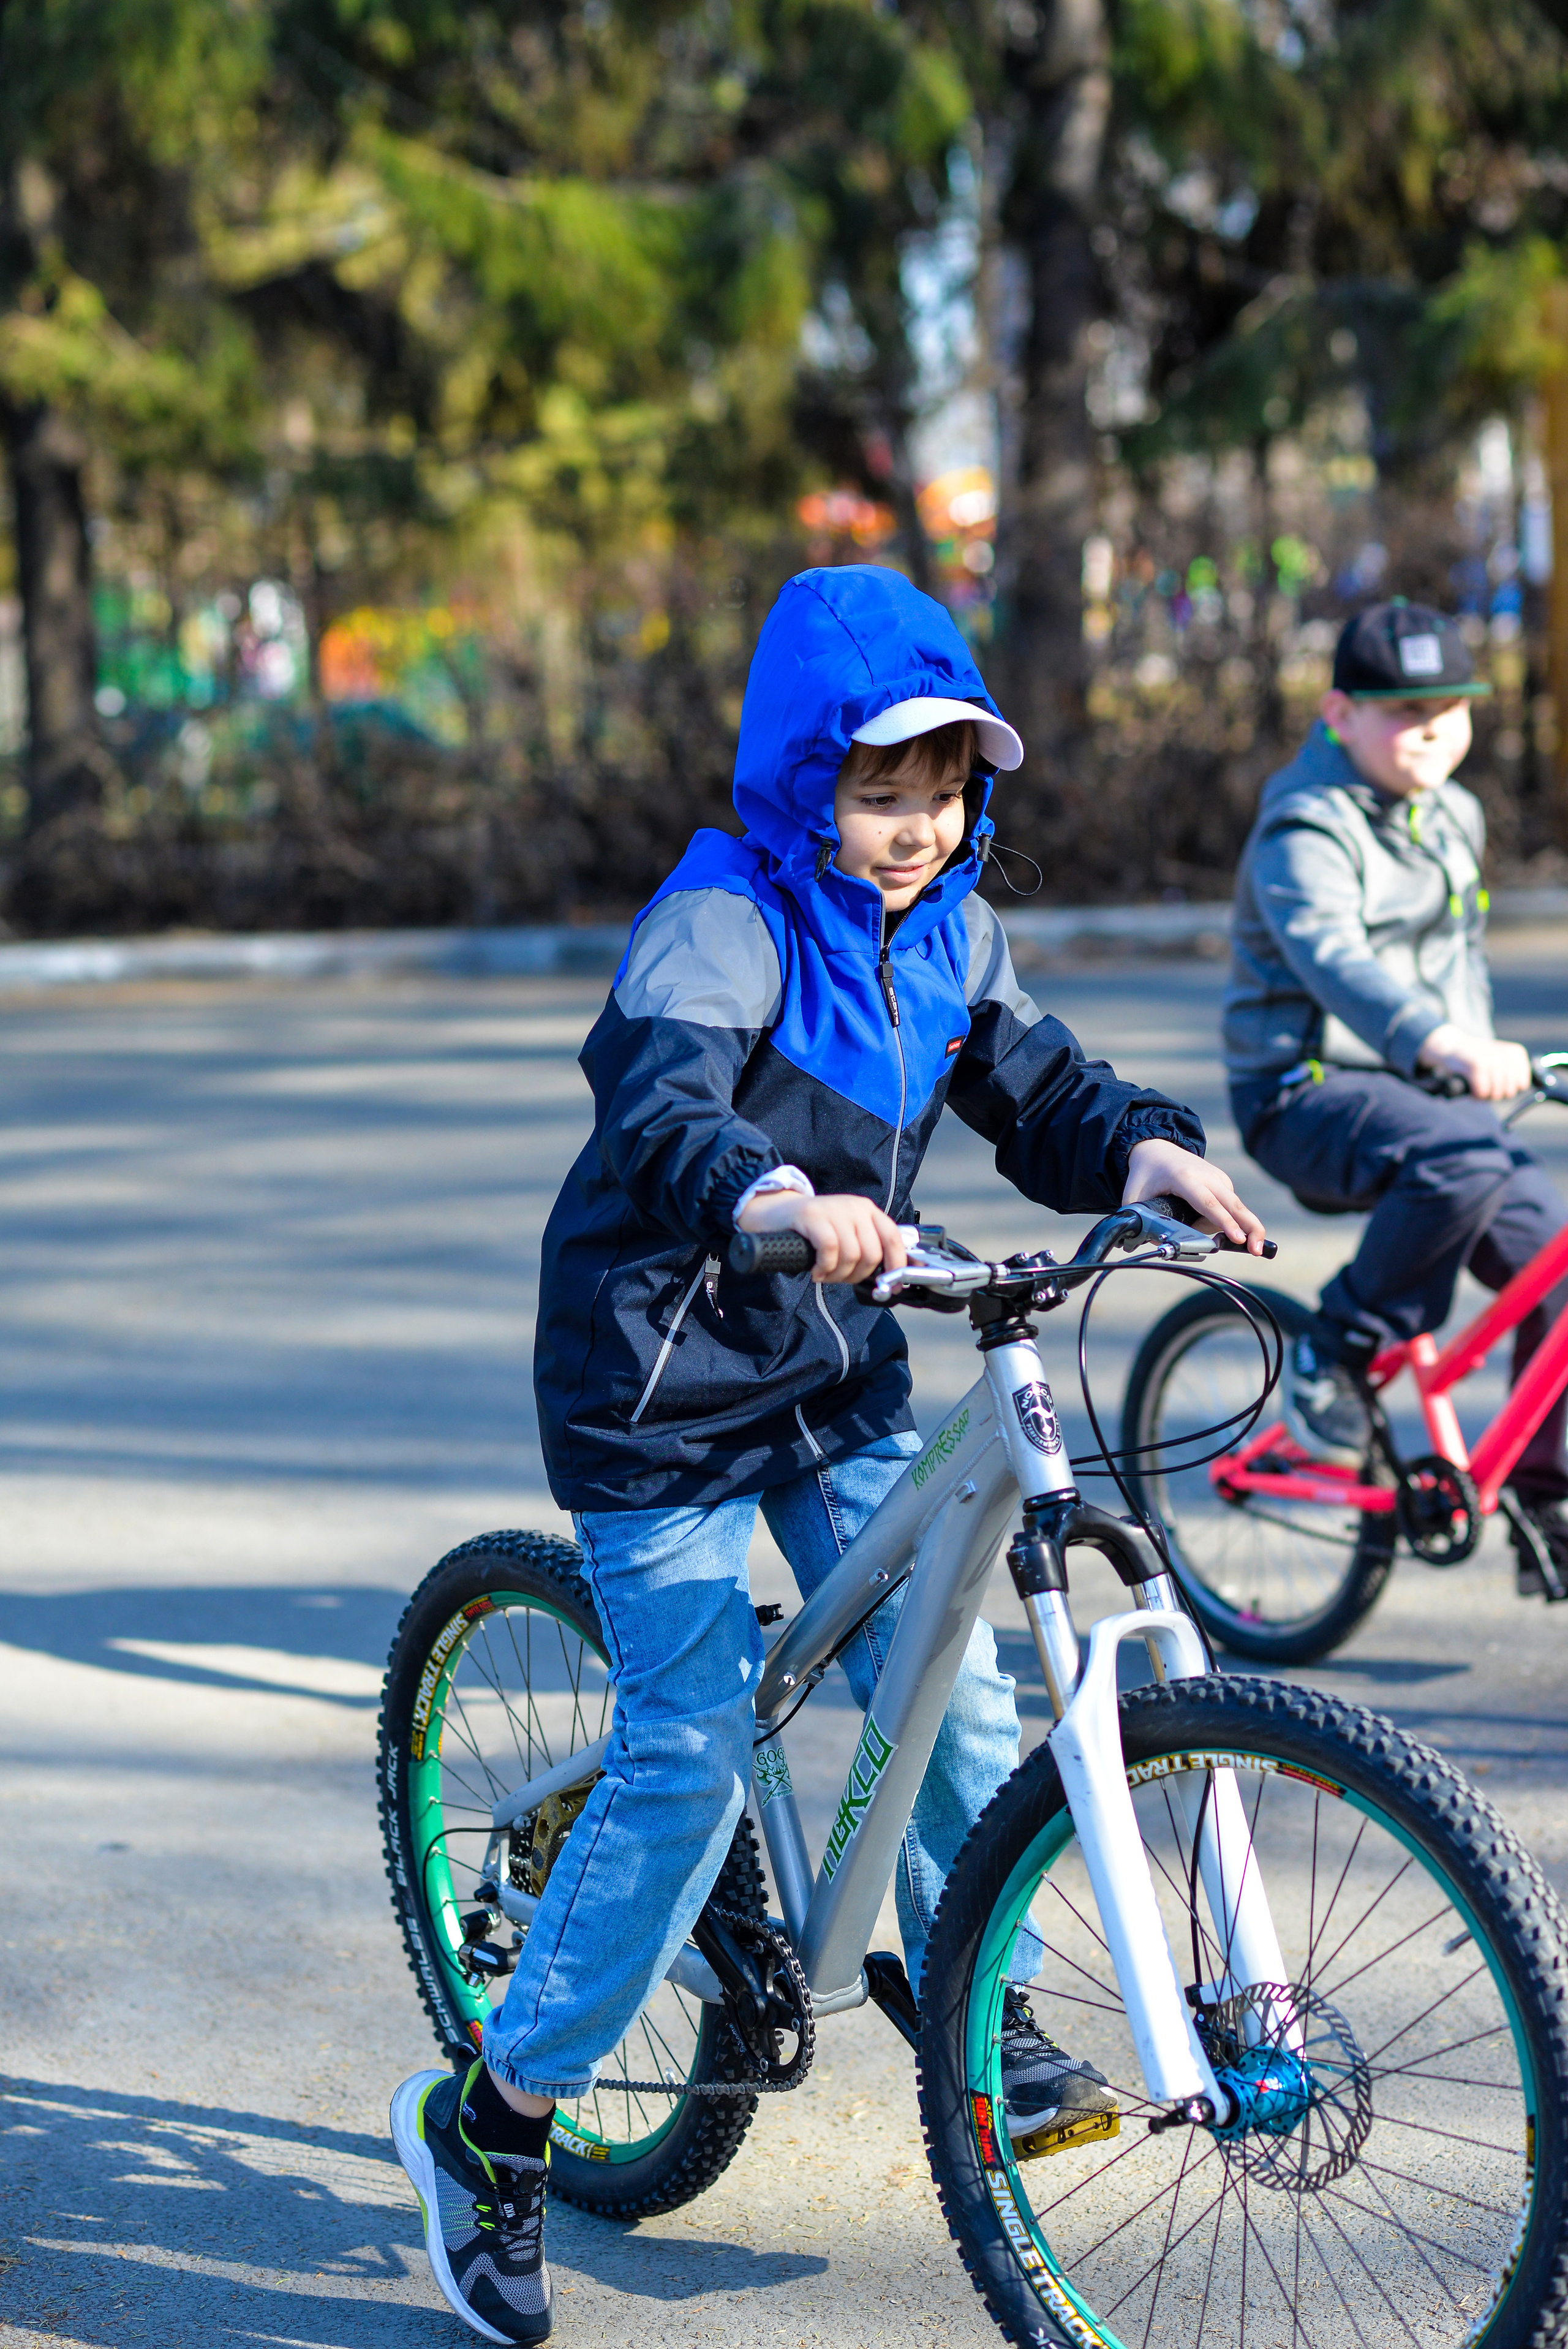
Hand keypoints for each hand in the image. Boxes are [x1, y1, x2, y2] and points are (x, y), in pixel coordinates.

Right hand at [735, 1188, 907, 1283]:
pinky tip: (816, 1271)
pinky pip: (829, 1250)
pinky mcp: (813, 1216)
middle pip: (871, 1254)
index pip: (893, 1239)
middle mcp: (855, 1207)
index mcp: (868, 1211)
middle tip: (840, 1278)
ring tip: (825, 1274)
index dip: (896, 1266)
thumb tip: (889, 1280)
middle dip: (857, 1275)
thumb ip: (866, 1249)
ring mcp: (834, 1210)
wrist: (777, 1211)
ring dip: (837, 1275)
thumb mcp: (846, 1233)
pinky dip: (824, 1267)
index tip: (892, 1286)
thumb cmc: (814, 1229)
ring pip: (851, 1255)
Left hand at [1123, 1139, 1268, 1255]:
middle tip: (1258, 1250)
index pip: (1208, 1203)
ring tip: (1234, 1241)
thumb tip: (1161, 1246)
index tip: (1238, 1238)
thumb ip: (1144, 1223)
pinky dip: (1226, 1221)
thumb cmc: (1145, 1175)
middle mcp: (1206, 1175)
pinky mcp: (1223, 1182)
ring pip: (1234, 1208)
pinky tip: (1213, 1224)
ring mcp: (1218, 1177)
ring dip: (1238, 1228)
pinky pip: (1229, 1207)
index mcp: (1184, 1178)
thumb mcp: (1134, 1198)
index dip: (1223, 1222)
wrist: (1156, 1148)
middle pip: (1234, 1204)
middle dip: (1250, 1227)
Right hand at [1417, 1024, 1531, 1101]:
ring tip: (1477, 1086)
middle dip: (1496, 1094)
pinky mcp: (1477, 1065)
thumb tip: (1530, 1086)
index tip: (1496, 1082)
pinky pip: (1482, 1092)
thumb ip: (1514, 1073)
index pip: (1522, 1084)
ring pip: (1496, 1093)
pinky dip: (1475, 1094)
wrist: (1451, 1045)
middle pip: (1509, 1091)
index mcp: (1516, 1052)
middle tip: (1484, 1086)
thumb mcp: (1500, 1060)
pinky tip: (1470, 1087)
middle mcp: (1506, 1054)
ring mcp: (1492, 1059)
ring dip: (1484, 1095)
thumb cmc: (1476, 1058)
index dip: (1508, 1089)